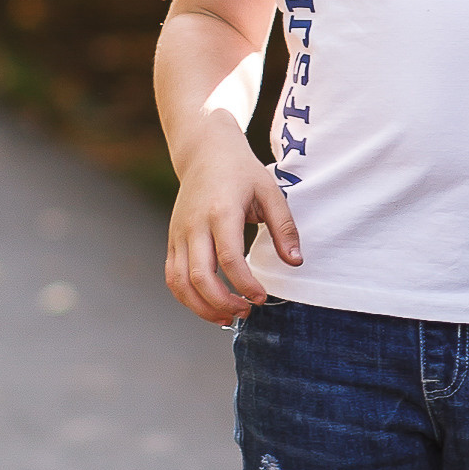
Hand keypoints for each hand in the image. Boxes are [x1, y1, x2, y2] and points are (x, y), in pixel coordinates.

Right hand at [163, 124, 300, 323]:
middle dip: (222, 302)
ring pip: (180, 281)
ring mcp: (179, 234)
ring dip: (202, 307)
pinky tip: (210, 306)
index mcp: (221, 211)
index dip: (245, 284)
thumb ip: (284, 228)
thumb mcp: (270, 192)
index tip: (261, 298)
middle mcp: (194, 225)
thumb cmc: (242, 172)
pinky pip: (173, 276)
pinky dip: (187, 297)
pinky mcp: (172, 240)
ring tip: (228, 317)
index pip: (229, 258)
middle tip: (246, 312)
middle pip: (199, 275)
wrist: (205, 152)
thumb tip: (295, 262)